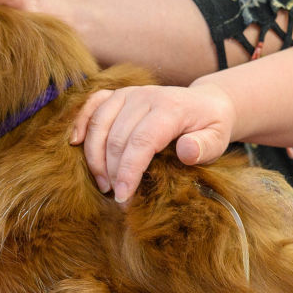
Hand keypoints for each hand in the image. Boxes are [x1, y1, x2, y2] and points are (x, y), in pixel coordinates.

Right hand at [68, 83, 235, 201]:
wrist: (206, 103)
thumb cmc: (210, 126)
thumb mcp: (218, 139)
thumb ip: (205, 146)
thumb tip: (186, 152)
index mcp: (170, 108)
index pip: (141, 141)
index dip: (128, 171)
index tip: (124, 197)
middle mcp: (145, 97)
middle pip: (117, 137)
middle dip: (113, 172)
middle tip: (118, 198)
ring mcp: (129, 93)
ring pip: (99, 124)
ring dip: (95, 157)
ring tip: (104, 184)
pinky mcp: (118, 94)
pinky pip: (92, 105)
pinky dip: (81, 122)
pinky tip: (74, 144)